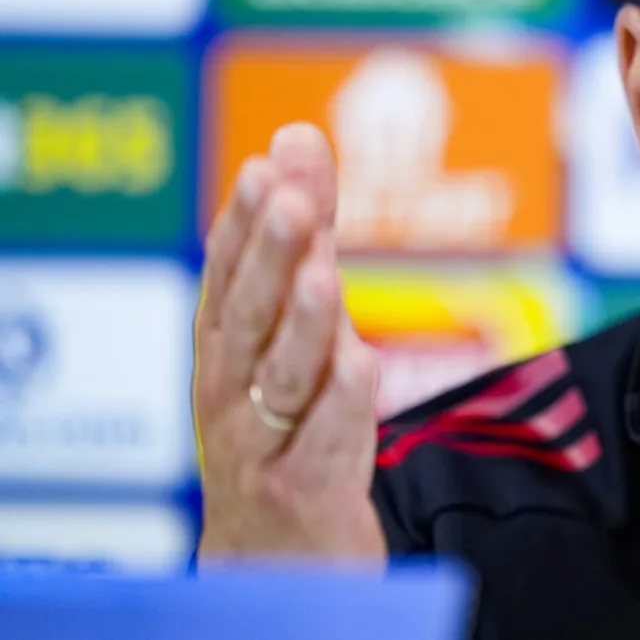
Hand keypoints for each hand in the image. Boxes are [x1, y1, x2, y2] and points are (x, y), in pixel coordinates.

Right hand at [194, 123, 385, 561]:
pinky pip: (322, 448)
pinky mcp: (301, 494)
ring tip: (324, 274)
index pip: (228, 273)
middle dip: (270, 257)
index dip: (244, 221)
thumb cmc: (278, 421)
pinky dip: (341, 408)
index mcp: (224, 345)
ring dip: (301, 325)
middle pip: (249, 317)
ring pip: (280, 379)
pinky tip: (364, 368)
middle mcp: (229, 390)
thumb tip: (298, 135)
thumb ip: (302, 235)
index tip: (267, 165)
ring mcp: (260, 445)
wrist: (272, 555)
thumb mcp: (289, 324)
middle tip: (291, 201)